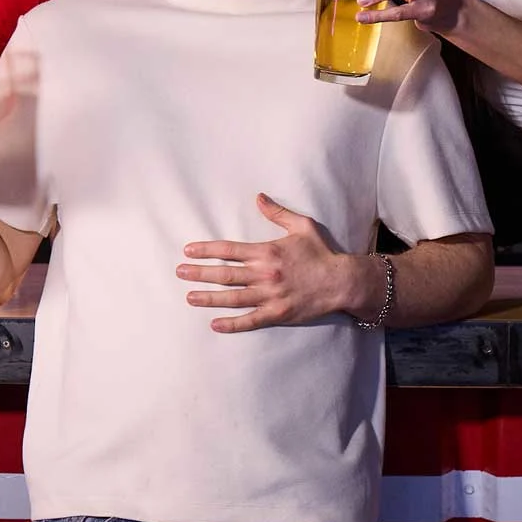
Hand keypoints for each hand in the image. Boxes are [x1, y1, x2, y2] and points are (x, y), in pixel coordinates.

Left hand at [177, 194, 365, 332]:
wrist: (342, 281)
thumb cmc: (321, 253)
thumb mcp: (302, 226)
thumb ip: (277, 213)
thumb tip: (258, 197)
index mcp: (267, 251)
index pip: (229, 250)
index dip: (206, 250)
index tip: (188, 251)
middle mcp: (265, 274)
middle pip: (224, 274)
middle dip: (199, 273)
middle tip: (180, 272)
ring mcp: (270, 296)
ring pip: (232, 298)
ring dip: (208, 298)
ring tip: (189, 297)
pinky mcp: (278, 313)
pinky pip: (250, 321)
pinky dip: (232, 324)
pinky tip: (214, 324)